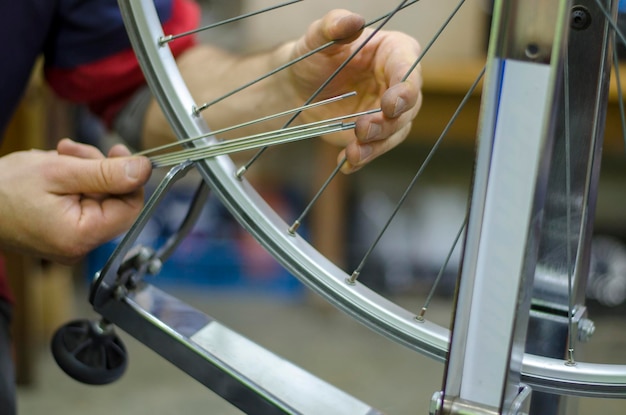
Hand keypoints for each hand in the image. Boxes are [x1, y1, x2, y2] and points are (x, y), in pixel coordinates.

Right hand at [0, 139, 151, 262]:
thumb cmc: (2, 189)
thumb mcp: (59, 172)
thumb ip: (106, 172)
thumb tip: (144, 170)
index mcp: (81, 236)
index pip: (131, 208)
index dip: (130, 178)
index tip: (119, 152)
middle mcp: (79, 246)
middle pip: (115, 201)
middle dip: (100, 169)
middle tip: (74, 151)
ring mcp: (71, 241)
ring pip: (99, 197)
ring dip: (85, 170)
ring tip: (59, 156)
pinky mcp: (63, 232)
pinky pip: (83, 203)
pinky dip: (74, 181)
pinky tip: (55, 169)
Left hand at [283, 9, 422, 172]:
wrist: (297, 89)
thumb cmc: (313, 57)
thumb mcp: (317, 38)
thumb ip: (333, 26)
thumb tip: (353, 20)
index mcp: (394, 52)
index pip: (409, 69)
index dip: (405, 88)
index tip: (390, 103)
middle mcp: (397, 84)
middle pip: (408, 107)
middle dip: (388, 122)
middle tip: (363, 128)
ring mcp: (387, 112)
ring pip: (395, 132)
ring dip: (376, 145)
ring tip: (353, 152)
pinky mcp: (375, 135)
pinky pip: (375, 149)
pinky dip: (362, 158)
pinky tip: (346, 164)